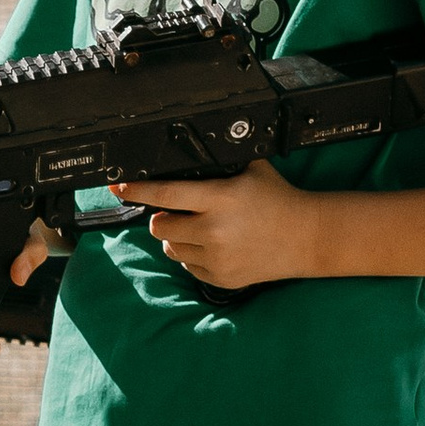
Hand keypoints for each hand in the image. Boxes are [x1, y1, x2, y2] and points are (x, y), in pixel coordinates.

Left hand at [109, 156, 330, 288]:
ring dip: (177, 236)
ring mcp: (217, 258)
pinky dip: (193, 255)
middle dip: (164, 216)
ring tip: (203, 228)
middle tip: (183, 211)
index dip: (137, 190)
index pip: (165, 194)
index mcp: (219, 198)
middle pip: (159, 225)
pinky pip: (186, 265)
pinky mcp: (220, 278)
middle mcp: (215, 230)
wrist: (307, 238)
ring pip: (170, 247)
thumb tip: (184, 147)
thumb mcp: (250, 169)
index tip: (117, 186)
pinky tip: (216, 246)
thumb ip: (218, 161)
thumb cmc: (277, 199)